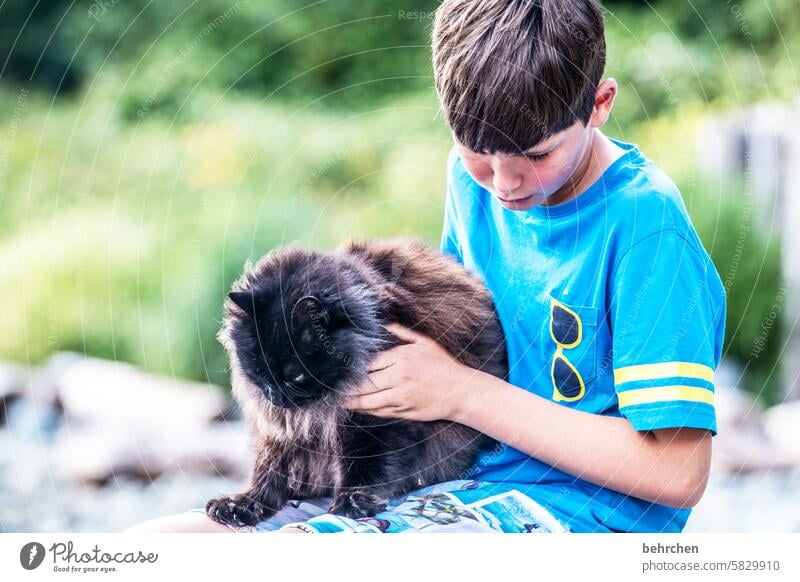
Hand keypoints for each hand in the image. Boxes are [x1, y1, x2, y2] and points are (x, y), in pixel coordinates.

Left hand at [343, 323, 468, 421]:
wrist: (460, 392)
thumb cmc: (442, 365)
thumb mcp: (425, 343)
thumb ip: (402, 332)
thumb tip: (382, 324)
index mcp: (402, 358)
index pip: (369, 363)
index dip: (352, 367)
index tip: (338, 368)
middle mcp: (399, 378)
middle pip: (364, 384)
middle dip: (346, 387)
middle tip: (330, 386)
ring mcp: (401, 397)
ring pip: (368, 401)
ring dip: (351, 401)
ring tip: (337, 399)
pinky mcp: (403, 411)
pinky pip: (379, 412)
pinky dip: (365, 410)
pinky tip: (355, 407)